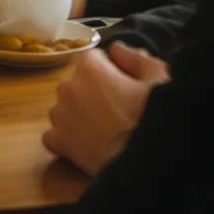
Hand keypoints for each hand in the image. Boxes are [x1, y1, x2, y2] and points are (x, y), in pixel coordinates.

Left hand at [42, 41, 169, 175]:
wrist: (150, 164)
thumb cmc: (156, 119)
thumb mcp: (159, 80)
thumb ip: (137, 58)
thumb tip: (117, 49)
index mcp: (90, 68)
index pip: (95, 58)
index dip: (112, 70)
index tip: (126, 85)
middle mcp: (69, 87)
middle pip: (78, 82)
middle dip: (94, 91)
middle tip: (119, 110)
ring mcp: (61, 115)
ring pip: (64, 108)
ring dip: (78, 114)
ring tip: (104, 129)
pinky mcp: (60, 142)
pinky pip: (54, 135)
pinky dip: (65, 138)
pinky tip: (85, 144)